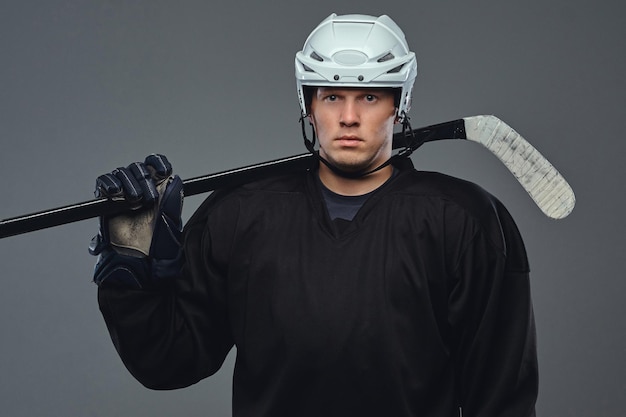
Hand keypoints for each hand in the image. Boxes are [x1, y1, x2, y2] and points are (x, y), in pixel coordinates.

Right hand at [89, 154, 183, 285]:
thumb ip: (173, 196)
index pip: (156, 165)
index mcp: (160, 190)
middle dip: (144, 178)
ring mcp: (124, 195)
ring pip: (122, 172)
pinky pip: (104, 183)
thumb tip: (173, 177)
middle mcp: (142, 190)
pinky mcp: (107, 202)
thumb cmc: (158, 243)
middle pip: (138, 168)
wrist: (140, 259)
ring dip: (129, 182)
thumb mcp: (172, 218)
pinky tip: (116, 193)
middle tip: (149, 198)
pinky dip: (108, 183)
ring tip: (135, 201)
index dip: (158, 163)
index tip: (164, 171)